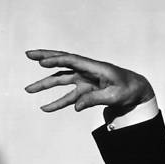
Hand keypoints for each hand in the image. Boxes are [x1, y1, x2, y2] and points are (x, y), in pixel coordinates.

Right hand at [25, 49, 153, 113]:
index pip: (72, 60)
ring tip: (28, 90)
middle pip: (62, 62)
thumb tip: (76, 107)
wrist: (136, 91)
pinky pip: (68, 97)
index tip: (41, 62)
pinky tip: (45, 108)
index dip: (56, 60)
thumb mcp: (114, 96)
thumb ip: (94, 99)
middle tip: (28, 54)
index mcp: (95, 67)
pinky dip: (57, 102)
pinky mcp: (85, 91)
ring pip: (60, 80)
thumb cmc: (128, 90)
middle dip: (45, 57)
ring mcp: (84, 80)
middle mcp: (87, 71)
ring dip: (44, 84)